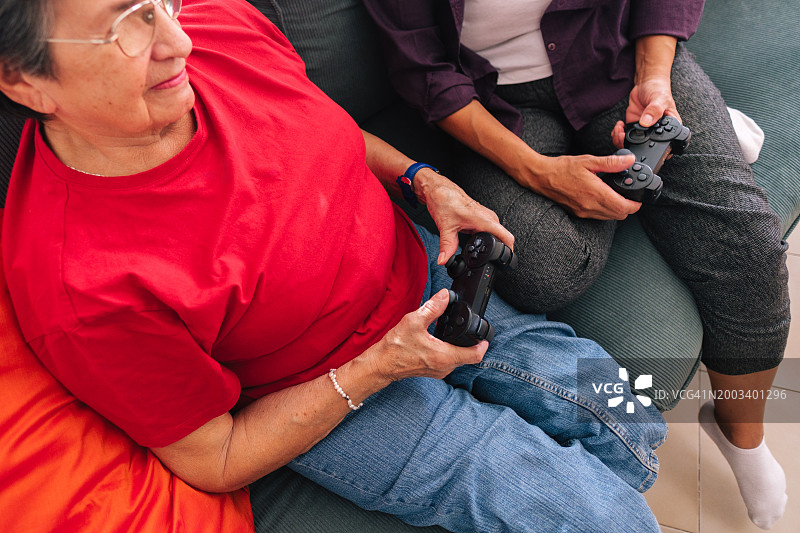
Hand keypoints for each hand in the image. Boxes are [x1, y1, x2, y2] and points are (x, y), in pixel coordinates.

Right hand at [365, 289, 486, 381]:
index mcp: (445, 356)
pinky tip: (441, 340)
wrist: (381, 364)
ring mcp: (439, 371)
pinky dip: (449, 351)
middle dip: (471, 343)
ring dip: (459, 347)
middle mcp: (445, 367)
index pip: (475, 355)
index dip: (483, 345)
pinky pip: (448, 361)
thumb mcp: (414, 321)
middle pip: (468, 356)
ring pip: (458, 359)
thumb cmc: (395, 347)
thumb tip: (445, 296)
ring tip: (455, 332)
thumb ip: (432, 308)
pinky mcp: (432, 370)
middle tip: (470, 329)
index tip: (485, 336)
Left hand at [414, 168, 514, 264]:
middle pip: (502, 238)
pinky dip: (485, 237)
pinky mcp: (483, 216)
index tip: (505, 261)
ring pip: (496, 234)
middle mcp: (488, 217)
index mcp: (484, 219)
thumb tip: (443, 260)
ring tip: (479, 248)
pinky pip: (490, 230)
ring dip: (490, 243)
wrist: (440, 190)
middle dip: (497, 250)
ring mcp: (487, 216)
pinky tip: (475, 240)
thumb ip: (447, 246)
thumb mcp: (445, 227)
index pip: (506, 237)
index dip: (508, 251)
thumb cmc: (445, 201)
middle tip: (485, 257)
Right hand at [520, 152, 641, 219]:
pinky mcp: (578, 213)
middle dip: (628, 208)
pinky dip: (605, 211)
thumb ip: (611, 162)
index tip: (638, 199)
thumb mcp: (588, 161)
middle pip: (618, 215)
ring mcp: (583, 211)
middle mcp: (590, 206)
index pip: (623, 207)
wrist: (541, 177)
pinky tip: (602, 199)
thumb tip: (629, 160)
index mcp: (595, 192)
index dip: (635, 205)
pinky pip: (598, 217)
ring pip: (609, 218)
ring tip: (617, 197)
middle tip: (629, 197)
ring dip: (616, 210)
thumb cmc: (562, 168)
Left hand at [613, 75, 681, 148]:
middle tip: (624, 136)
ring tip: (619, 130)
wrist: (646, 83)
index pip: (664, 145)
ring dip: (622, 140)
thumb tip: (646, 122)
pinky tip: (619, 126)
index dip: (653, 149)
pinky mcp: (633, 127)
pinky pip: (624, 136)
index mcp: (669, 128)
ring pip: (632, 143)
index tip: (641, 143)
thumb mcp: (659, 99)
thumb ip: (654, 110)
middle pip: (645, 147)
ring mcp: (644, 130)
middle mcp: (656, 132)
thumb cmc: (658, 90)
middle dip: (631, 145)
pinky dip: (618, 134)